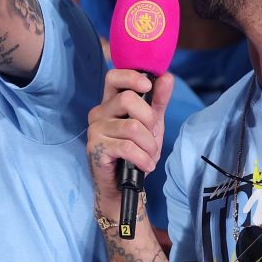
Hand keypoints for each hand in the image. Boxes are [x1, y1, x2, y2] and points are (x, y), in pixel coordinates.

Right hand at [87, 68, 173, 218]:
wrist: (124, 184)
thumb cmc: (135, 151)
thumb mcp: (151, 124)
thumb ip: (158, 101)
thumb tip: (167, 77)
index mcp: (110, 102)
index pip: (113, 76)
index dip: (131, 77)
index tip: (148, 86)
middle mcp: (99, 112)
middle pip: (128, 99)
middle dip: (149, 119)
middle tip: (151, 136)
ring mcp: (95, 130)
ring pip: (132, 127)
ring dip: (149, 145)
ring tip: (149, 156)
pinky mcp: (95, 148)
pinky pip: (126, 147)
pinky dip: (142, 158)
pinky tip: (145, 165)